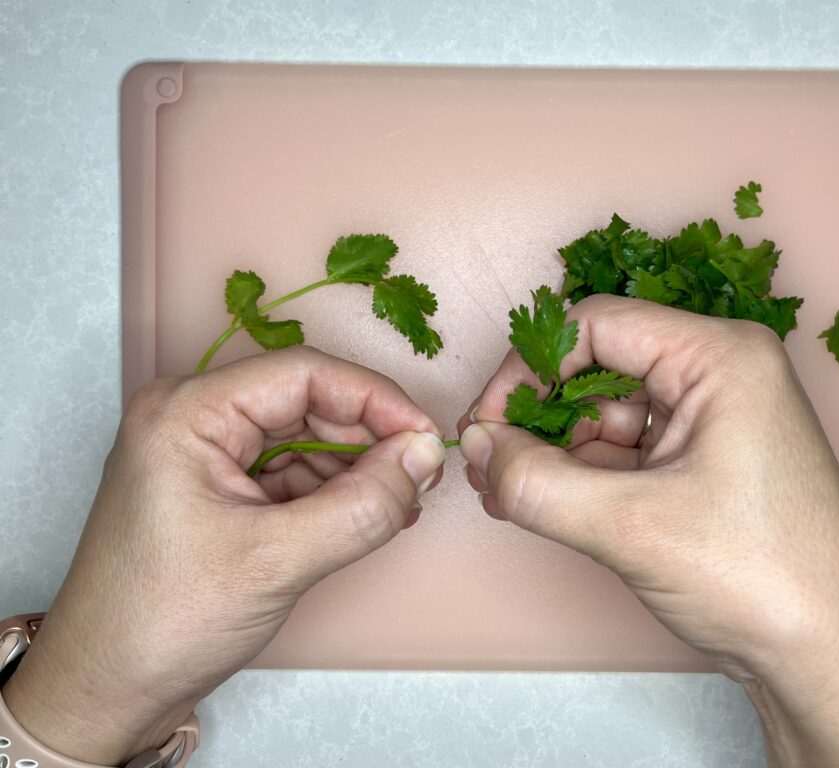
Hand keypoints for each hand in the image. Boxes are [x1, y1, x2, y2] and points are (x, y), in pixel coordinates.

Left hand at [2, 346, 447, 764]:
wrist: (106, 690)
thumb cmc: (161, 622)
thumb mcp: (274, 561)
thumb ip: (361, 506)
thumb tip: (424, 457)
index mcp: (189, 412)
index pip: (304, 374)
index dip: (374, 399)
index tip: (425, 437)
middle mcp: (197, 420)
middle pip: (309, 403)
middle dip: (369, 440)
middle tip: (418, 479)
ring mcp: (210, 455)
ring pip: (308, 439)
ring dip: (358, 470)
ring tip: (397, 507)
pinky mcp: (223, 489)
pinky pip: (295, 472)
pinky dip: (337, 493)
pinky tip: (369, 517)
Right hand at [459, 294, 838, 766]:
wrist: (829, 657)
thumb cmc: (759, 578)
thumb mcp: (630, 525)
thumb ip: (535, 482)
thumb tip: (475, 447)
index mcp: (720, 357)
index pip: (596, 326)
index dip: (530, 367)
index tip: (487, 423)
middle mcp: (719, 373)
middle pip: (598, 367)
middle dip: (539, 416)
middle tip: (492, 468)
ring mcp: (712, 418)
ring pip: (606, 412)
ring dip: (555, 450)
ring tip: (513, 496)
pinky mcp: (702, 461)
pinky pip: (625, 449)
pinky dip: (582, 474)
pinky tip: (547, 505)